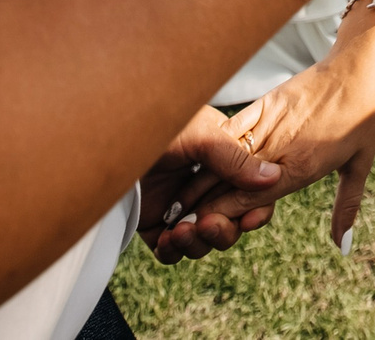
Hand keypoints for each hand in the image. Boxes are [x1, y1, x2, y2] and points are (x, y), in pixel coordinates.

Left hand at [135, 106, 284, 261]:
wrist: (102, 138)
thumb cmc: (151, 122)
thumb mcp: (199, 134)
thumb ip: (234, 158)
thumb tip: (273, 178)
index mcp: (223, 161)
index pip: (252, 192)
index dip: (257, 209)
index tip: (251, 218)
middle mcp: (205, 187)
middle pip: (231, 223)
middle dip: (224, 230)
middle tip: (207, 223)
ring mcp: (180, 207)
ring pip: (204, 241)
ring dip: (198, 242)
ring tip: (179, 231)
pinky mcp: (155, 226)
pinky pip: (173, 252)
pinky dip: (174, 251)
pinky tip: (166, 239)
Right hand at [176, 3, 374, 255]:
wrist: (360, 66)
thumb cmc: (365, 116)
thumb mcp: (361, 164)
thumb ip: (346, 207)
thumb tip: (344, 246)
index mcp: (302, 167)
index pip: (251, 198)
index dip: (222, 215)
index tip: (197, 228)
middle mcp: (280, 148)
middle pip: (231, 181)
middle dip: (202, 203)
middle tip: (175, 222)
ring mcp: (269, 124)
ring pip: (225, 156)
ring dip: (200, 178)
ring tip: (175, 197)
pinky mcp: (264, 104)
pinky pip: (233, 128)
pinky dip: (212, 146)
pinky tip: (193, 157)